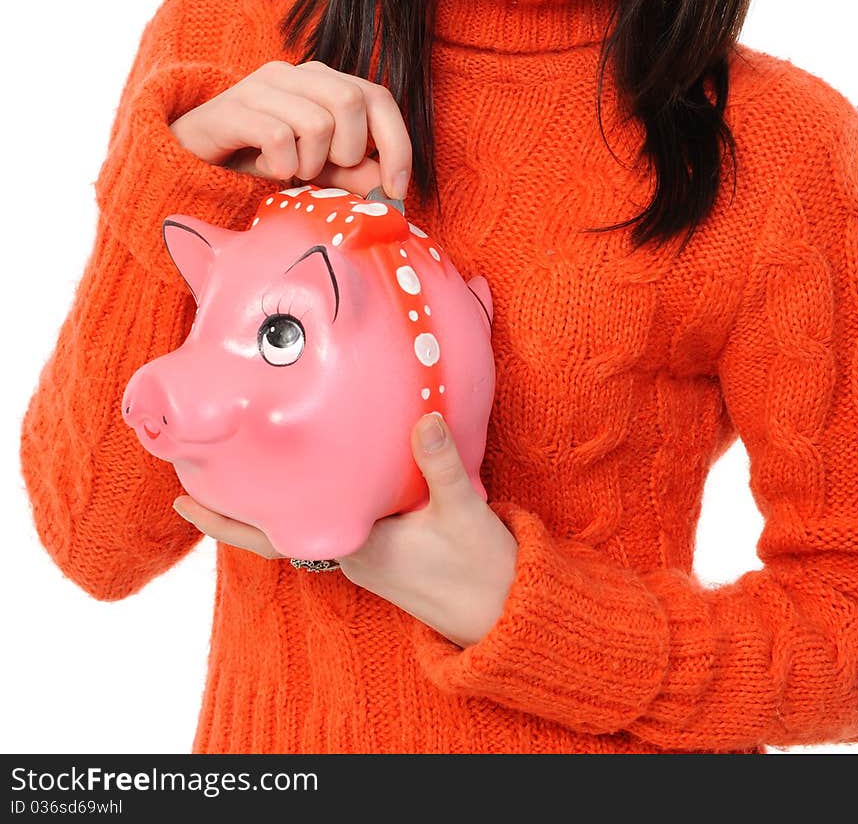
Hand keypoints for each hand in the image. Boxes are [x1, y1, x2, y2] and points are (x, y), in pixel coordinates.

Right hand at [168, 58, 412, 201]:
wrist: (190, 154)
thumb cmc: (258, 157)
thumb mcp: (313, 166)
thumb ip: (351, 171)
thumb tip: (390, 185)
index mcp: (322, 80)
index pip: (378, 97)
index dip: (397, 144)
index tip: (396, 188)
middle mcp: (295, 73)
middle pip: (351, 102)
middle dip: (348, 152)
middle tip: (322, 172)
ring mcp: (261, 86)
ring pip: (317, 122)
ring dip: (310, 163)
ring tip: (288, 170)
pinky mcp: (233, 108)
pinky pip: (278, 138)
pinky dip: (281, 166)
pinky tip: (267, 168)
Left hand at [172, 414, 517, 649]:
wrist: (504, 610)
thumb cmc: (481, 567)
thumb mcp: (462, 509)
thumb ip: (439, 462)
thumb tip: (424, 416)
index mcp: (357, 545)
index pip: (274, 534)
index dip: (226, 520)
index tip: (182, 501)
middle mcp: (351, 551)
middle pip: (277, 527)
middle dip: (238, 503)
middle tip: (195, 472)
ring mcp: (365, 553)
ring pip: (304, 523)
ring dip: (273, 500)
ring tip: (243, 465)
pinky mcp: (384, 549)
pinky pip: (334, 521)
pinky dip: (311, 501)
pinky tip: (313, 479)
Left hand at [338, 413, 518, 648]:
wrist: (505, 615)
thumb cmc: (481, 568)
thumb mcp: (460, 507)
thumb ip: (440, 462)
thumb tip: (428, 417)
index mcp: (360, 548)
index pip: (328, 496)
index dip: (332, 461)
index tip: (339, 424)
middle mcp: (354, 559)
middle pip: (343, 500)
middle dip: (353, 465)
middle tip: (358, 418)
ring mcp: (369, 564)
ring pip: (361, 510)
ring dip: (371, 483)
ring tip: (376, 437)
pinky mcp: (387, 564)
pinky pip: (375, 522)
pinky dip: (384, 500)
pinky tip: (398, 474)